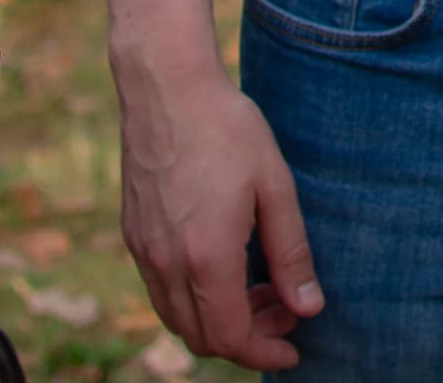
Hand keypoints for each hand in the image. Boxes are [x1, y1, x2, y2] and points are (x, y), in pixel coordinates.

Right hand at [115, 60, 321, 369]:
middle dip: (248, 339)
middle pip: (203, 337)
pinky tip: (226, 265)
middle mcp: (166, 263)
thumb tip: (309, 308)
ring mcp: (143, 250)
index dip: (265, 354)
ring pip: (178, 318)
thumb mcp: (275, 187)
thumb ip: (292, 253)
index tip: (294, 350)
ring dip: (219, 320)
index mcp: (206, 256)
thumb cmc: (227, 128)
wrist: (166, 87)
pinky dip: (195, 298)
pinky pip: (162, 290)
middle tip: (286, 311)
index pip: (232, 337)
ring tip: (261, 288)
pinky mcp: (133, 234)